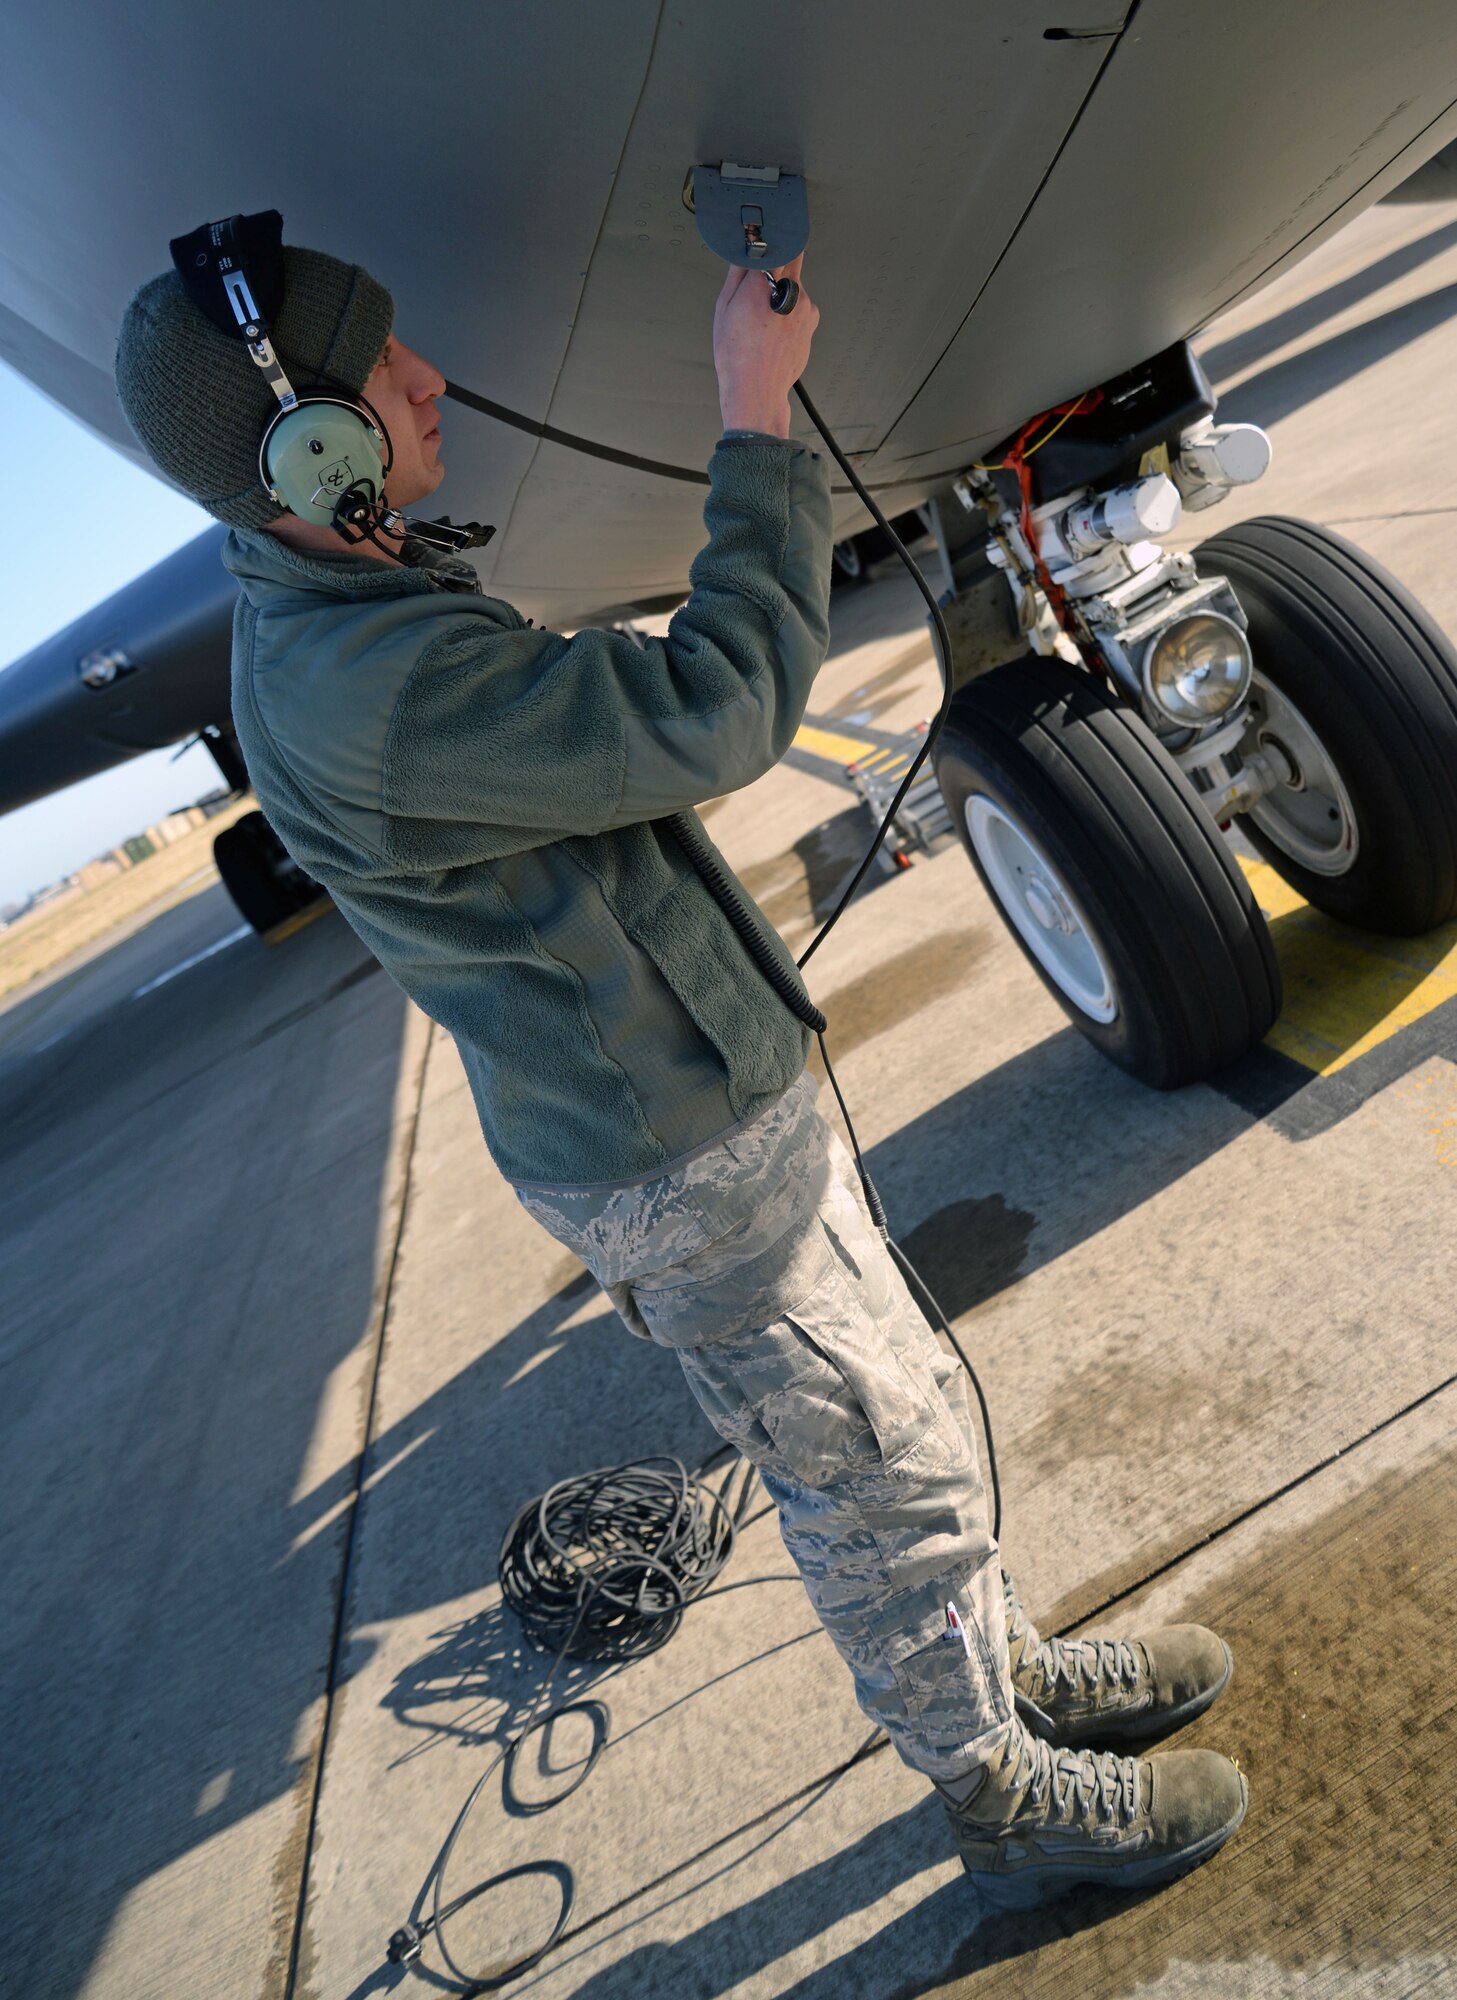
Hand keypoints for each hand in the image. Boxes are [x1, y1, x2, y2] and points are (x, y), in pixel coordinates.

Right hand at [712, 255, 818, 438]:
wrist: (757, 389)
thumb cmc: (736, 355)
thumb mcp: (723, 309)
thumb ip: (737, 274)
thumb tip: (744, 251)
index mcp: (763, 284)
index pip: (777, 243)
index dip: (770, 241)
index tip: (763, 242)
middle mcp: (789, 290)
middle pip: (791, 257)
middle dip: (778, 263)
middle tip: (762, 282)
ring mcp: (805, 306)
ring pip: (796, 283)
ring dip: (784, 290)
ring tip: (766, 317)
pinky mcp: (813, 320)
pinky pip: (803, 304)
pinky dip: (792, 309)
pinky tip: (776, 328)